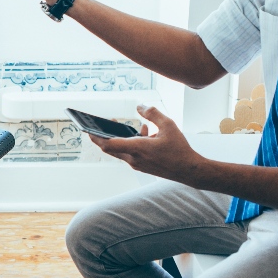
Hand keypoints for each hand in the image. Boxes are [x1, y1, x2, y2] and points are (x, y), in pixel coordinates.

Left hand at [92, 105, 207, 184]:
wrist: (189, 170)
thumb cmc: (180, 149)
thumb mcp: (168, 125)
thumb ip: (153, 114)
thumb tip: (140, 106)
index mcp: (137, 148)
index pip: (109, 144)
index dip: (96, 136)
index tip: (87, 129)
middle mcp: (133, 159)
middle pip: (109, 148)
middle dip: (102, 136)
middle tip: (97, 125)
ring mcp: (137, 164)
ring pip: (120, 150)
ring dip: (121, 138)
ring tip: (135, 125)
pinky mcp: (141, 167)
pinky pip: (129, 153)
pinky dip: (131, 143)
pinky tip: (145, 133)